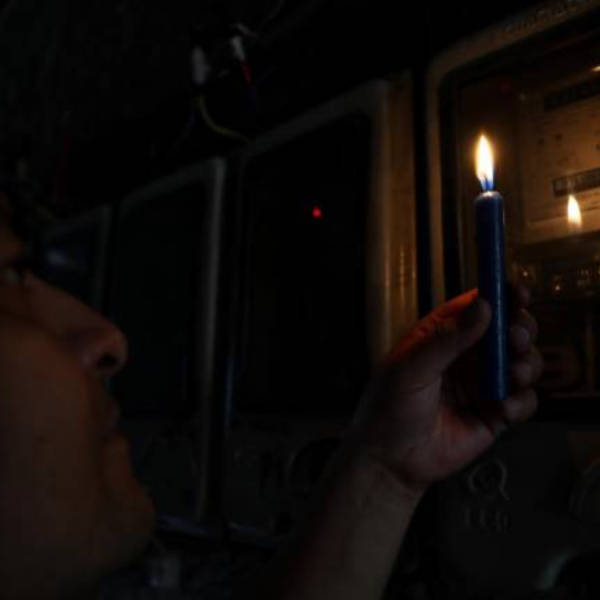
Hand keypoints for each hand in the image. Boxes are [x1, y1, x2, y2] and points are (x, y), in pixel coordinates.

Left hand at [351, 283, 542, 495]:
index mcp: (442, 337)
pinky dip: (520, 402)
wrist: (390, 461)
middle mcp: (466, 357)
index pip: (476, 308)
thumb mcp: (411, 368)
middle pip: (507, 331)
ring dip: (526, 364)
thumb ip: (447, 339)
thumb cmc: (389, 408)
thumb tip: (483, 307)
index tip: (518, 293)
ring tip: (511, 375)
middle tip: (515, 338)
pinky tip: (502, 409)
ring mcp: (483, 385)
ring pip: (523, 362)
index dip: (500, 296)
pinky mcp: (495, 414)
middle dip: (519, 330)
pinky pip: (524, 400)